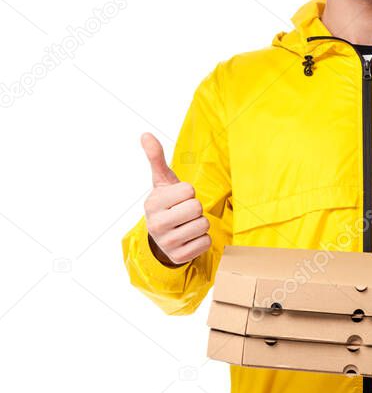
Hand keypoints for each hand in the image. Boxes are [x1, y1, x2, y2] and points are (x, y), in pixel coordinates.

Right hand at [141, 132, 210, 266]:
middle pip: (197, 208)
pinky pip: (205, 243)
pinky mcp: (178, 257)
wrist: (162, 236)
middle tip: (185, 212)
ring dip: (200, 224)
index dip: (188, 192)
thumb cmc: (167, 204)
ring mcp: (166, 243)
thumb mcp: (162, 182)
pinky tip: (190, 238)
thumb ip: (156, 158)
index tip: (179, 198)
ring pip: (203, 225)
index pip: (189, 190)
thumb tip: (145, 135)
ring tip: (187, 224)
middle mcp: (156, 224)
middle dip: (196, 208)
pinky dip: (202, 240)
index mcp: (153, 203)